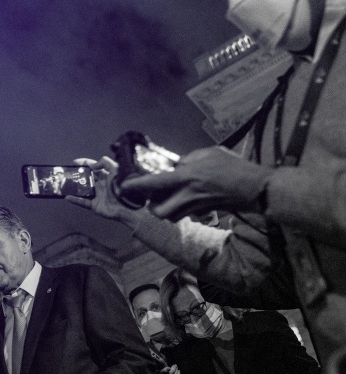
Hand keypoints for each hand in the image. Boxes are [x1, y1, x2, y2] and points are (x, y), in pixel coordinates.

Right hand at [65, 157, 149, 228]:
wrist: (128, 205)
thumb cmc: (122, 186)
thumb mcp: (116, 169)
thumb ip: (105, 163)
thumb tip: (93, 166)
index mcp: (105, 176)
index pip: (93, 167)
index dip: (84, 163)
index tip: (75, 162)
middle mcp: (100, 185)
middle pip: (86, 178)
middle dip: (77, 175)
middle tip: (67, 173)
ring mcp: (96, 195)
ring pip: (82, 190)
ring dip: (74, 187)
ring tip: (65, 183)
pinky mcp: (94, 205)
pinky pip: (82, 202)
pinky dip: (75, 200)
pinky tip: (67, 196)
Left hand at [120, 146, 274, 220]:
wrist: (254, 187)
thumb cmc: (232, 167)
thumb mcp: (208, 154)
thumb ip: (188, 160)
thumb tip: (176, 165)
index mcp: (185, 178)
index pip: (153, 184)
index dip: (135, 186)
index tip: (123, 186)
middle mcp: (186, 196)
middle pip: (158, 212)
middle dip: (151, 207)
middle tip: (150, 197)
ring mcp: (195, 207)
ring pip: (170, 216)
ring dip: (164, 210)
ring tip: (166, 198)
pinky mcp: (203, 212)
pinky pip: (184, 215)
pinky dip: (179, 209)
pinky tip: (183, 199)